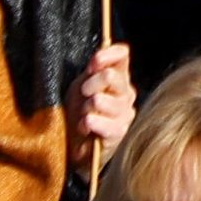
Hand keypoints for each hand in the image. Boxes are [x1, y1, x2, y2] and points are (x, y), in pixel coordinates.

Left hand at [79, 40, 136, 156]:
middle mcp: (126, 92)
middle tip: (82, 96)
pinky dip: (87, 123)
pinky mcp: (120, 131)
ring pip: (100, 100)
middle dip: (89, 85)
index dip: (107, 54)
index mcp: (118, 76)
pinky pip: (101, 121)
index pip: (122, 54)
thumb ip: (92, 71)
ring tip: (83, 116)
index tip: (92, 64)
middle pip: (110, 76)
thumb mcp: (80, 86)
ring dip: (85, 108)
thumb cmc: (77, 112)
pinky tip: (85, 127)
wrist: (73, 145)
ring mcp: (125, 112)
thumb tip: (96, 62)